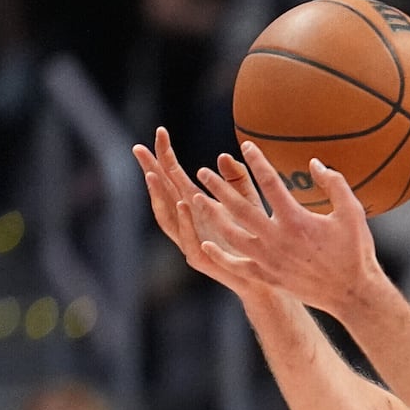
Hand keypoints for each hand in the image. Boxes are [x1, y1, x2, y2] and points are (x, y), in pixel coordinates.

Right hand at [134, 128, 277, 299]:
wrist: (269, 278)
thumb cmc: (257, 240)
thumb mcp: (249, 204)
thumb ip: (237, 181)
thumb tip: (224, 156)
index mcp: (198, 206)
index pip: (175, 176)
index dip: (166, 155)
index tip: (160, 131)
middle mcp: (191, 222)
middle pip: (164, 193)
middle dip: (151, 170)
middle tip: (139, 148)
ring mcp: (194, 241)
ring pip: (168, 218)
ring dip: (159, 196)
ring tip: (153, 174)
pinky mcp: (206, 261)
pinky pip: (190, 241)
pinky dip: (185, 223)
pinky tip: (184, 204)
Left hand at [169, 138, 385, 318]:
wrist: (353, 294)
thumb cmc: (355, 252)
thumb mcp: (352, 213)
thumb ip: (334, 183)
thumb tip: (314, 163)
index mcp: (296, 220)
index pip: (270, 182)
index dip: (257, 161)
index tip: (245, 146)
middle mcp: (277, 238)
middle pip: (239, 207)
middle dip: (218, 187)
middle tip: (202, 172)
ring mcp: (270, 259)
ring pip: (232, 234)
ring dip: (212, 215)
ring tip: (197, 201)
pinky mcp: (269, 277)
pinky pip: (238, 265)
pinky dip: (220, 256)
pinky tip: (207, 244)